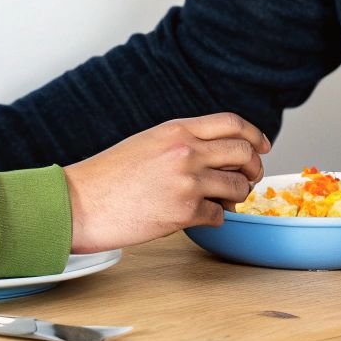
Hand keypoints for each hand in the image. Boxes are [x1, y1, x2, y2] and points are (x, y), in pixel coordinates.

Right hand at [61, 113, 270, 253]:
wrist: (79, 203)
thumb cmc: (105, 177)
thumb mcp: (146, 144)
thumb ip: (180, 143)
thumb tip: (213, 153)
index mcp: (175, 130)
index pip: (231, 122)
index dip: (253, 134)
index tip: (261, 146)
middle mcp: (186, 151)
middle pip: (243, 152)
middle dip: (253, 168)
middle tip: (248, 179)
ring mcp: (187, 181)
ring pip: (238, 186)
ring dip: (235, 197)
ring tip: (219, 202)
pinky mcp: (184, 211)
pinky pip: (220, 215)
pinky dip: (215, 219)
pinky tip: (198, 217)